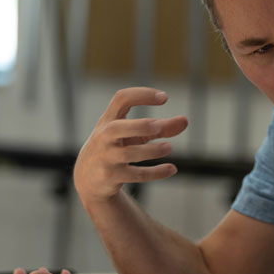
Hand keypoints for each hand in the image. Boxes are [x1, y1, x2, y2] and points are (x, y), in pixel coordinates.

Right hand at [74, 87, 187, 203]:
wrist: (88, 178)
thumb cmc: (116, 147)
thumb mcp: (135, 135)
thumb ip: (160, 127)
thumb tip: (185, 120)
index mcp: (110, 119)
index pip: (121, 99)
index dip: (142, 95)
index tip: (165, 98)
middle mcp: (104, 136)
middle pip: (117, 128)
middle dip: (139, 126)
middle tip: (157, 127)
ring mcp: (106, 157)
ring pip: (129, 154)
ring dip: (151, 151)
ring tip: (169, 147)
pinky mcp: (111, 177)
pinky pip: (135, 175)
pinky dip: (155, 172)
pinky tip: (171, 169)